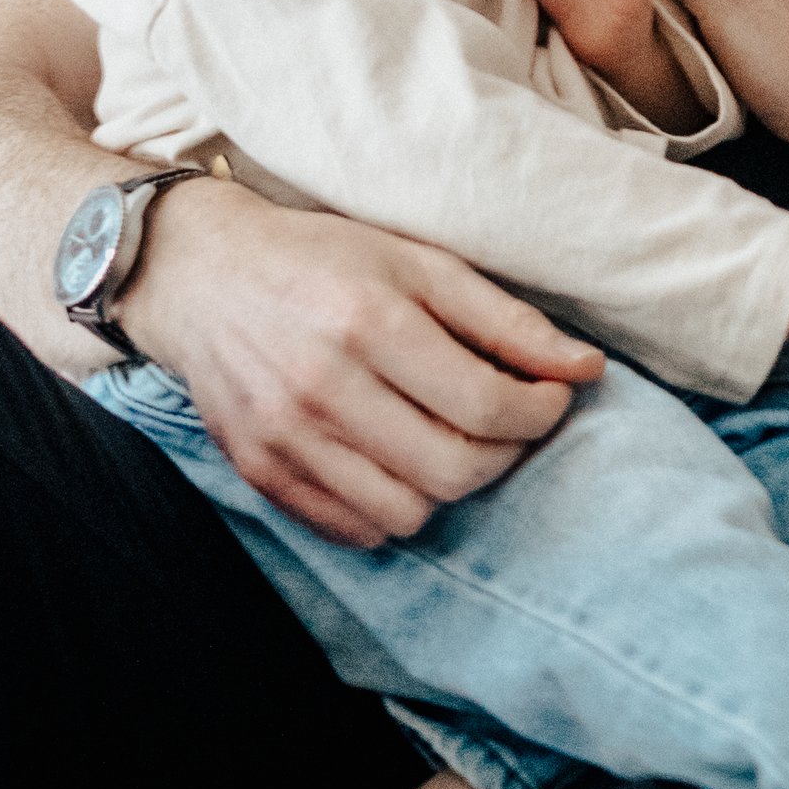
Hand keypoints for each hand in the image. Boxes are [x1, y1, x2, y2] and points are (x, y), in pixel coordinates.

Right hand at [117, 172, 602, 546]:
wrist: (203, 276)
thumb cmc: (323, 259)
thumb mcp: (419, 261)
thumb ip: (504, 319)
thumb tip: (586, 368)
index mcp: (370, 322)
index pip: (485, 404)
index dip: (540, 411)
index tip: (555, 395)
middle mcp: (323, 388)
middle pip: (454, 469)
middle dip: (507, 453)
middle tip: (513, 421)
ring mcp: (286, 439)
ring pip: (409, 512)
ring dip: (452, 485)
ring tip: (455, 439)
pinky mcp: (260, 473)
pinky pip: (355, 529)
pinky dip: (394, 509)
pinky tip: (400, 462)